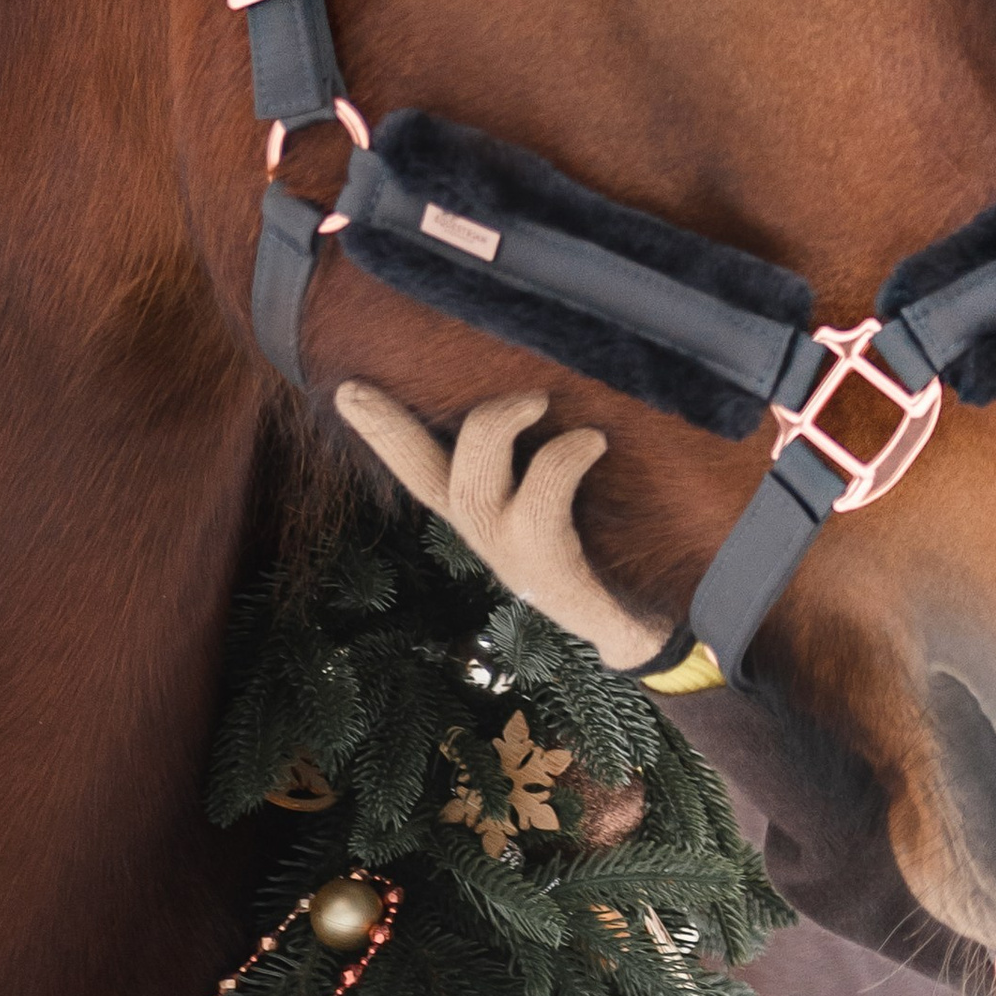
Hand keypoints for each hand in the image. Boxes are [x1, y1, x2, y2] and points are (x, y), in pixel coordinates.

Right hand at [334, 383, 670, 673]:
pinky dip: (564, 459)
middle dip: (406, 427)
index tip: (346, 389)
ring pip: (472, 487)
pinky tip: (594, 440)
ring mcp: (517, 557)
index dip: (383, 431)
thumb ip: (554, 448)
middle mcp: (490, 533)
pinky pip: (541, 505)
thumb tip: (552, 372)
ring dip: (498, 428)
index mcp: (486, 510)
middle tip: (433, 380)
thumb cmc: (613, 544)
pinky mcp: (554, 574)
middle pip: (432, 477)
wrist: (648, 623)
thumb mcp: (577, 492)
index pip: (421, 468)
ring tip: (540, 399)